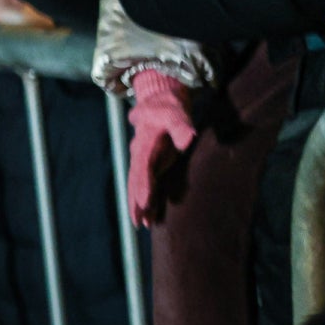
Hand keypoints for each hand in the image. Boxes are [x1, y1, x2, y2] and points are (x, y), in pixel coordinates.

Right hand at [126, 68, 199, 224]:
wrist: (161, 99)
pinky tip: (150, 216)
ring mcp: (144, 160)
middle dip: (136, 201)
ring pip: (138, 185)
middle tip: (138, 222)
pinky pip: (146, 183)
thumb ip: (180, 125)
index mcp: (144, 143)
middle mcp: (140, 154)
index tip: (144, 201)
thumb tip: (188, 139)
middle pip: (136, 181)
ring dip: (139, 204)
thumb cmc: (169, 105)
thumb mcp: (175, 111)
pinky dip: (146, 199)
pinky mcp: (150, 163)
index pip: (142, 167)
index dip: (143, 185)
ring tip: (142, 225)